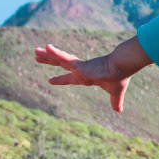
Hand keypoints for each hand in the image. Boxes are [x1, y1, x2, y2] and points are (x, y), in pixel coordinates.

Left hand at [35, 37, 151, 112]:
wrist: (122, 67)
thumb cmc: (119, 77)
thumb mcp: (115, 92)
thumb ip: (115, 101)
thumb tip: (119, 110)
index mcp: (85, 76)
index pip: (69, 77)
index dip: (60, 79)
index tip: (50, 80)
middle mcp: (79, 69)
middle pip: (60, 63)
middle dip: (48, 60)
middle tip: (36, 55)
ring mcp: (78, 66)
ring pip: (59, 59)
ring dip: (47, 56)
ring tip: (35, 51)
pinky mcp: (79, 65)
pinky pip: (64, 58)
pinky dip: (55, 53)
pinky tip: (47, 47)